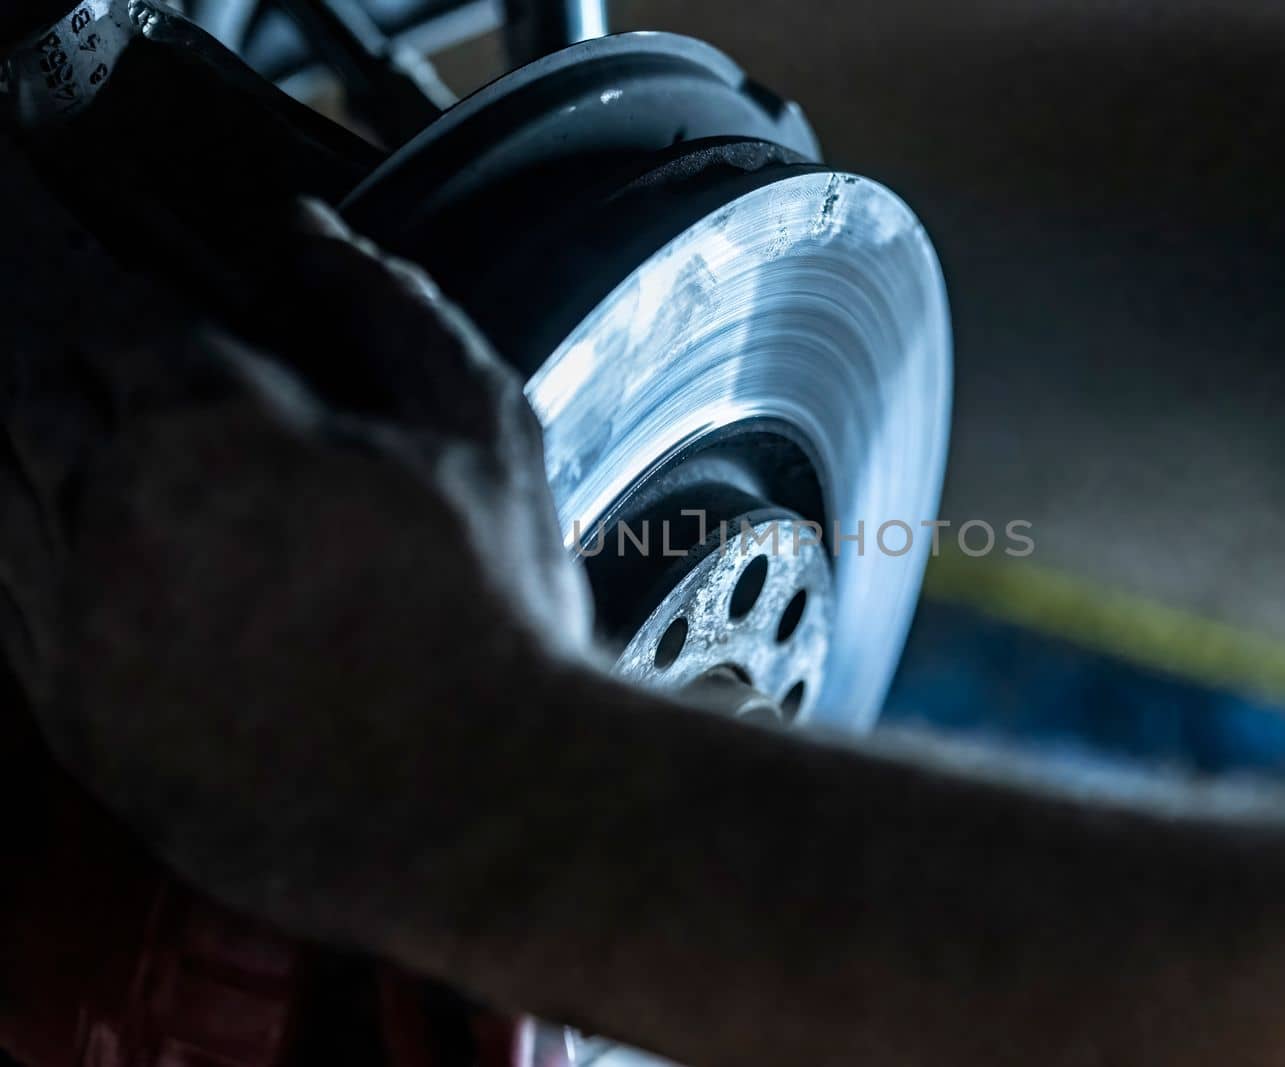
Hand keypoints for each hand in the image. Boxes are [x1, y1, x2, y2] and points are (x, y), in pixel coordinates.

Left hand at [21, 198, 595, 946]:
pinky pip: (7, 624)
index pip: (129, 339)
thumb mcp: (480, 431)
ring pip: (2, 511)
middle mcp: (106, 520)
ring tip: (126, 498)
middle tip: (168, 428)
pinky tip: (104, 588)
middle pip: (41, 411)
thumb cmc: (491, 613)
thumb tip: (311, 236)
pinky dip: (38, 582)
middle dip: (97, 399)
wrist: (481, 806)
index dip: (173, 344)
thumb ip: (389, 312)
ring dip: (51, 481)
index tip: (212, 369)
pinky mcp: (77, 729)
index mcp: (202, 429)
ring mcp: (78, 632)